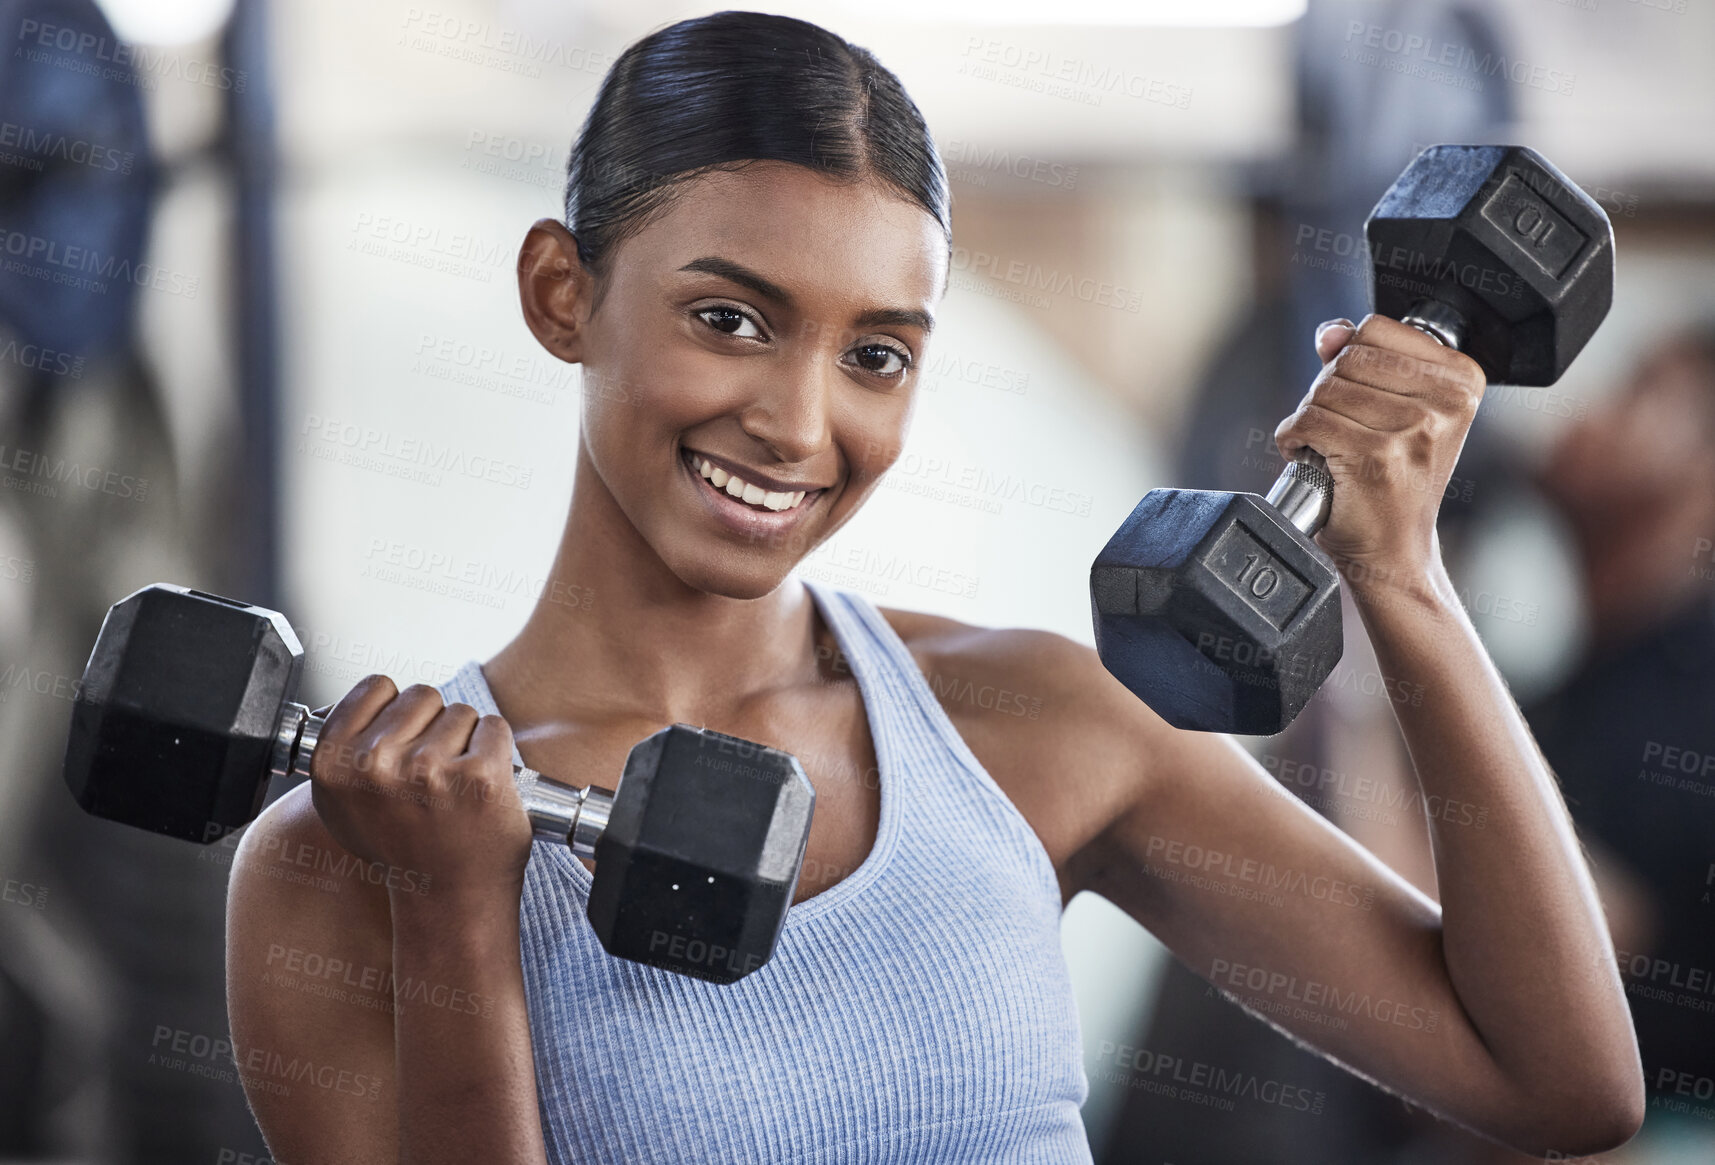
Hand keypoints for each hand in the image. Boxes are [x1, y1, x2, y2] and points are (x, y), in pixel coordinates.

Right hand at [308, 676, 533, 904]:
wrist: (449, 897)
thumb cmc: (403, 847)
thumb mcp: (344, 804)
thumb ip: (343, 750)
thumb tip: (358, 705)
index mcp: (334, 764)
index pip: (376, 687)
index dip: (396, 712)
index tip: (403, 744)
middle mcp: (376, 764)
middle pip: (422, 695)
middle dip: (433, 726)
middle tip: (431, 776)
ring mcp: (429, 769)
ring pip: (460, 712)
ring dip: (465, 742)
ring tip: (453, 788)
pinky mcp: (480, 776)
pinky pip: (493, 728)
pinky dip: (495, 751)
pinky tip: (479, 787)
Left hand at [1274, 314, 1485, 588]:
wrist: (1395, 551)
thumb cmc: (1395, 482)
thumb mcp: (1395, 410)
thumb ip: (1366, 360)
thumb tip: (1331, 331)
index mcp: (1462, 379)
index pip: (1376, 328)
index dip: (1349, 358)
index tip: (1358, 394)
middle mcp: (1446, 402)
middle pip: (1347, 358)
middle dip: (1326, 390)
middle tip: (1340, 427)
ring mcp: (1414, 429)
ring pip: (1324, 390)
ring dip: (1310, 418)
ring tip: (1331, 446)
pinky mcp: (1376, 456)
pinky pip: (1307, 421)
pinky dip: (1293, 439)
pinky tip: (1313, 459)